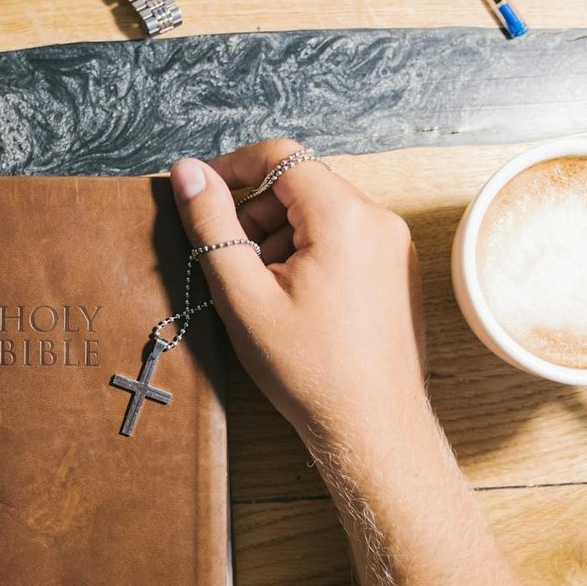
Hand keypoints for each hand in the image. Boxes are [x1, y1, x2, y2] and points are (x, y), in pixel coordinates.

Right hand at [168, 140, 428, 457]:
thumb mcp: (243, 294)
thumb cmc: (310, 370)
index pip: (280, 157)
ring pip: (320, 214)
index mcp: (344, 217)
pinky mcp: (397, 270)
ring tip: (266, 295)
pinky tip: (295, 305)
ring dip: (280, 239)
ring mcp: (395, 245)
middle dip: (256, 216)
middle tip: (234, 266)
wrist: (372, 428)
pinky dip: (309, 256)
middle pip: (300, 186)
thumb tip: (188, 171)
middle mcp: (379, 220)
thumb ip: (212, 225)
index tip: (201, 196)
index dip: (232, 168)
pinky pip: (343, 239)